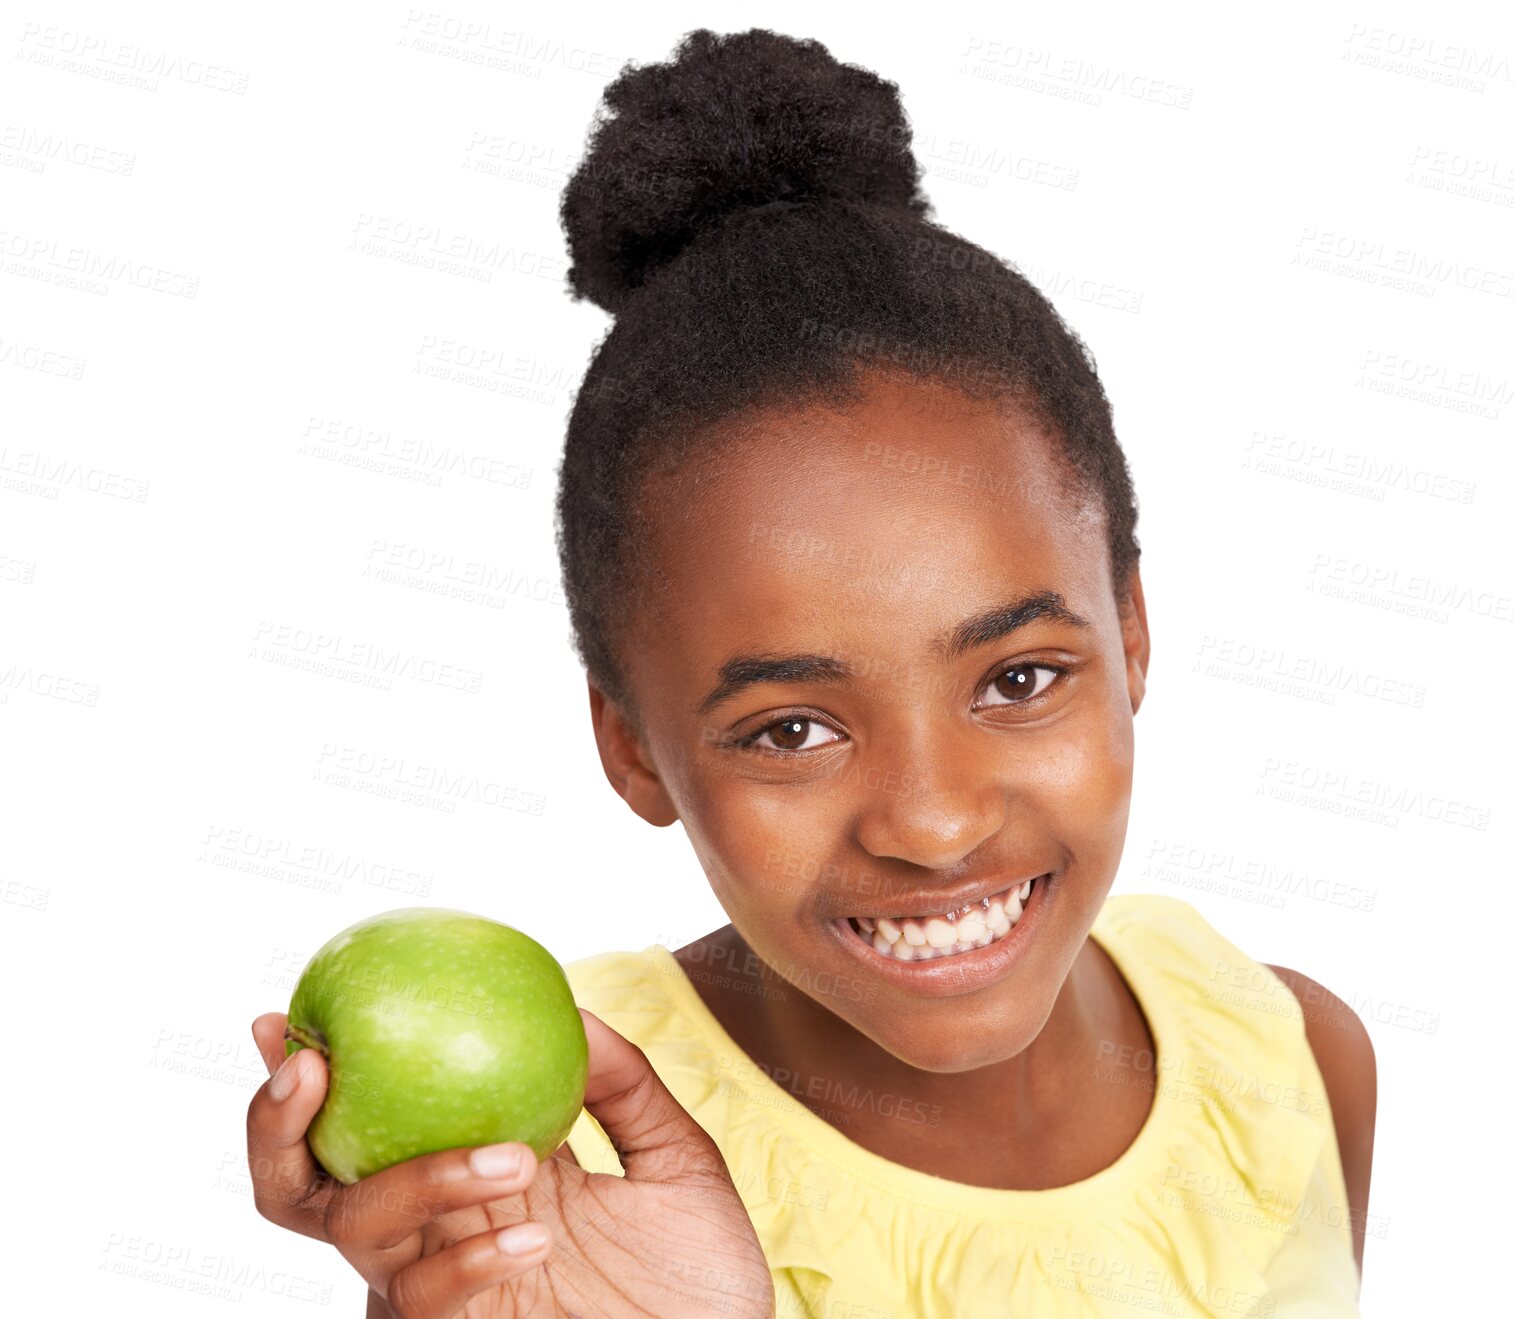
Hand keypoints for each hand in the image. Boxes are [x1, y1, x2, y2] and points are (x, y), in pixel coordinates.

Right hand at [246, 1008, 773, 1317]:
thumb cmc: (700, 1280)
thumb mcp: (678, 1163)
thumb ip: (626, 1089)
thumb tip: (576, 1009)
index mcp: (479, 1173)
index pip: (374, 1118)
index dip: (309, 1076)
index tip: (284, 1016)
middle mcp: (442, 1229)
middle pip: (309, 1187)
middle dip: (280, 1128)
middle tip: (313, 1065)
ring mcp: (444, 1290)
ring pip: (359, 1231)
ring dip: (419, 1176)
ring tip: (513, 1158)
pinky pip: (422, 1298)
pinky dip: (468, 1257)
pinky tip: (535, 1236)